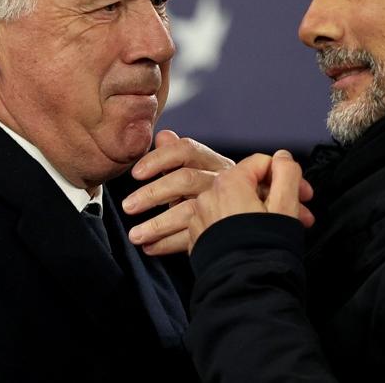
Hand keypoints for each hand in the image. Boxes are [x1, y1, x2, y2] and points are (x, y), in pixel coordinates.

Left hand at [125, 131, 233, 255]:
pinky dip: (169, 244)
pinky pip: (193, 237)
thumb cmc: (226, 194)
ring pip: (189, 211)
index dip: (159, 159)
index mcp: (215, 162)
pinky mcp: (223, 231)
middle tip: (128, 206)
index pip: (186, 150)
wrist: (257, 222)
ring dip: (157, 225)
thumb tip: (162, 135)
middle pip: (186, 180)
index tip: (136, 174)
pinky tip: (151, 248)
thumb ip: (180, 157)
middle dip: (152, 194)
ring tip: (135, 235)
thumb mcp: (204, 173)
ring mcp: (225, 205)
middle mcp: (222, 180)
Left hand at [187, 150, 313, 253]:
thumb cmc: (265, 248)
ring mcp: (200, 217)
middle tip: (297, 215)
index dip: (287, 177)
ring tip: (277, 231)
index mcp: (230, 182)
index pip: (263, 163)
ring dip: (258, 213)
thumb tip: (282, 157)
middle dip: (275, 198)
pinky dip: (238, 226)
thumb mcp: (286, 205)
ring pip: (235, 203)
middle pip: (248, 184)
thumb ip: (287, 173)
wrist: (244, 288)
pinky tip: (254, 240)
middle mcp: (209, 195)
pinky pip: (221, 221)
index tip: (304, 196)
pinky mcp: (197, 237)